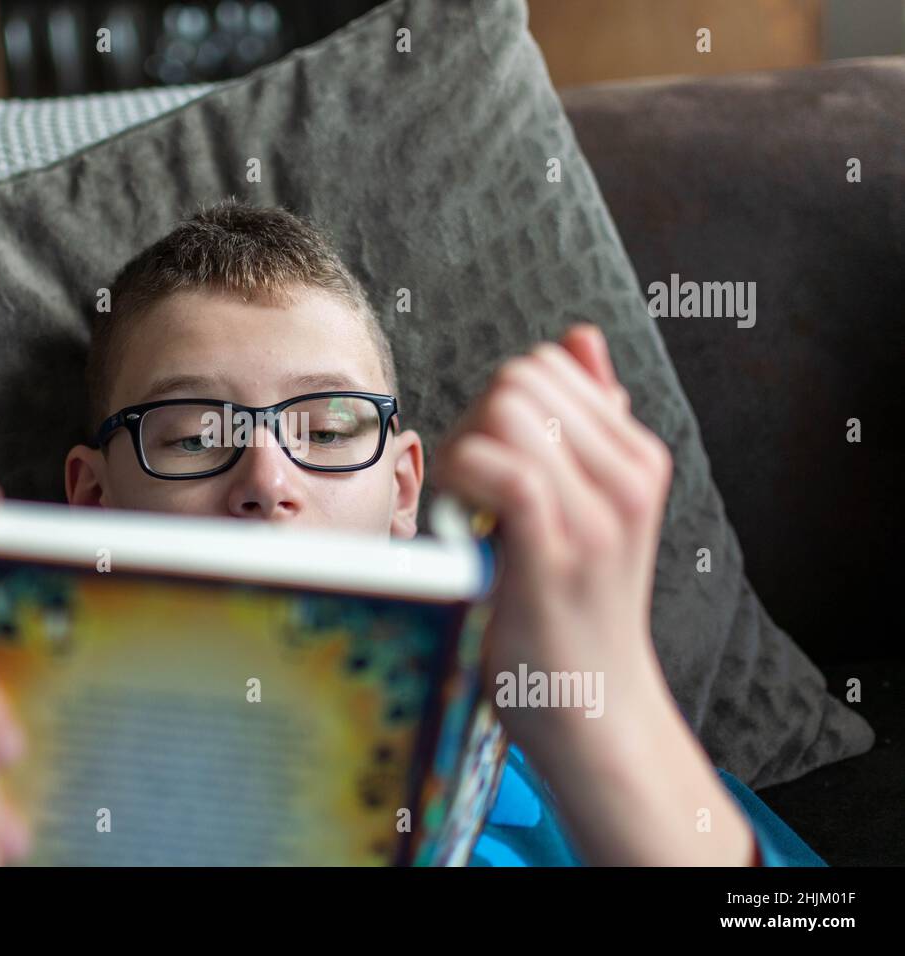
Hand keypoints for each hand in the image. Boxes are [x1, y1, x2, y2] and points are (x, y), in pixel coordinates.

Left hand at [433, 325, 755, 863]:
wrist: (592, 704)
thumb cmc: (573, 607)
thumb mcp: (592, 506)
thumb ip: (589, 423)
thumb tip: (580, 338)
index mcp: (637, 456)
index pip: (546, 367)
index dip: (494, 405)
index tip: (484, 464)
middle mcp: (629, 475)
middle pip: (520, 380)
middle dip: (473, 420)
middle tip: (465, 487)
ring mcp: (601, 513)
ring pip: (506, 411)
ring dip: (461, 451)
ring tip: (465, 506)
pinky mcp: (559, 550)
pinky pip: (505, 467)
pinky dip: (463, 479)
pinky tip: (461, 517)